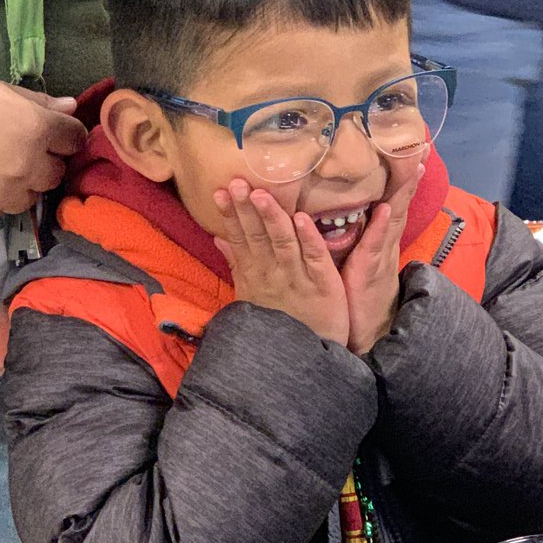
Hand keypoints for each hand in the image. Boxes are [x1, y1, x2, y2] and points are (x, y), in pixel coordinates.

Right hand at [0, 64, 86, 225]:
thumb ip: (37, 103)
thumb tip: (70, 108)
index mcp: (33, 131)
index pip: (74, 140)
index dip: (66, 135)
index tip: (55, 134)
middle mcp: (24, 169)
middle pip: (56, 174)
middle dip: (45, 162)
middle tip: (19, 149)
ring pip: (28, 198)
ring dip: (20, 185)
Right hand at [212, 179, 349, 345]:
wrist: (307, 359)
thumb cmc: (281, 323)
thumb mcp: (251, 295)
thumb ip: (237, 264)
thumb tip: (218, 237)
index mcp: (255, 276)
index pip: (239, 240)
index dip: (231, 216)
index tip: (220, 191)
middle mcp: (273, 275)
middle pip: (258, 237)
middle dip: (246, 210)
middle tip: (236, 183)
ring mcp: (298, 279)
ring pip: (283, 243)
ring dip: (272, 218)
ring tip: (261, 195)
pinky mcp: (324, 285)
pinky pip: (315, 258)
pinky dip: (308, 238)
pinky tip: (300, 218)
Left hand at [341, 163, 424, 354]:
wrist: (367, 329)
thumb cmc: (359, 291)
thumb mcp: (359, 255)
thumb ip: (360, 232)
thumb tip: (356, 207)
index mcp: (382, 235)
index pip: (394, 197)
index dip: (402, 172)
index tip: (411, 144)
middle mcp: (386, 240)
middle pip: (402, 199)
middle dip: (411, 171)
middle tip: (422, 142)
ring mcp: (381, 254)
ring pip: (395, 216)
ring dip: (404, 190)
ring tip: (414, 164)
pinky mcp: (370, 269)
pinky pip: (376, 245)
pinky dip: (382, 226)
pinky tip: (386, 209)